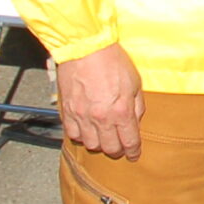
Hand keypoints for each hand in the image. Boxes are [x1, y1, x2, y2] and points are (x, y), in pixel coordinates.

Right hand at [56, 42, 145, 159]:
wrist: (85, 48)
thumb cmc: (112, 61)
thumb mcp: (134, 82)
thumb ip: (136, 106)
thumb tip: (135, 122)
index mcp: (121, 112)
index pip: (129, 142)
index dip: (133, 152)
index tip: (133, 155)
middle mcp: (101, 118)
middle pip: (109, 148)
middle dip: (117, 151)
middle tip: (119, 148)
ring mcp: (82, 116)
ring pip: (90, 144)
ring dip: (98, 144)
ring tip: (102, 137)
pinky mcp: (67, 112)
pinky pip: (73, 134)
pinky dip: (80, 136)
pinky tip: (86, 129)